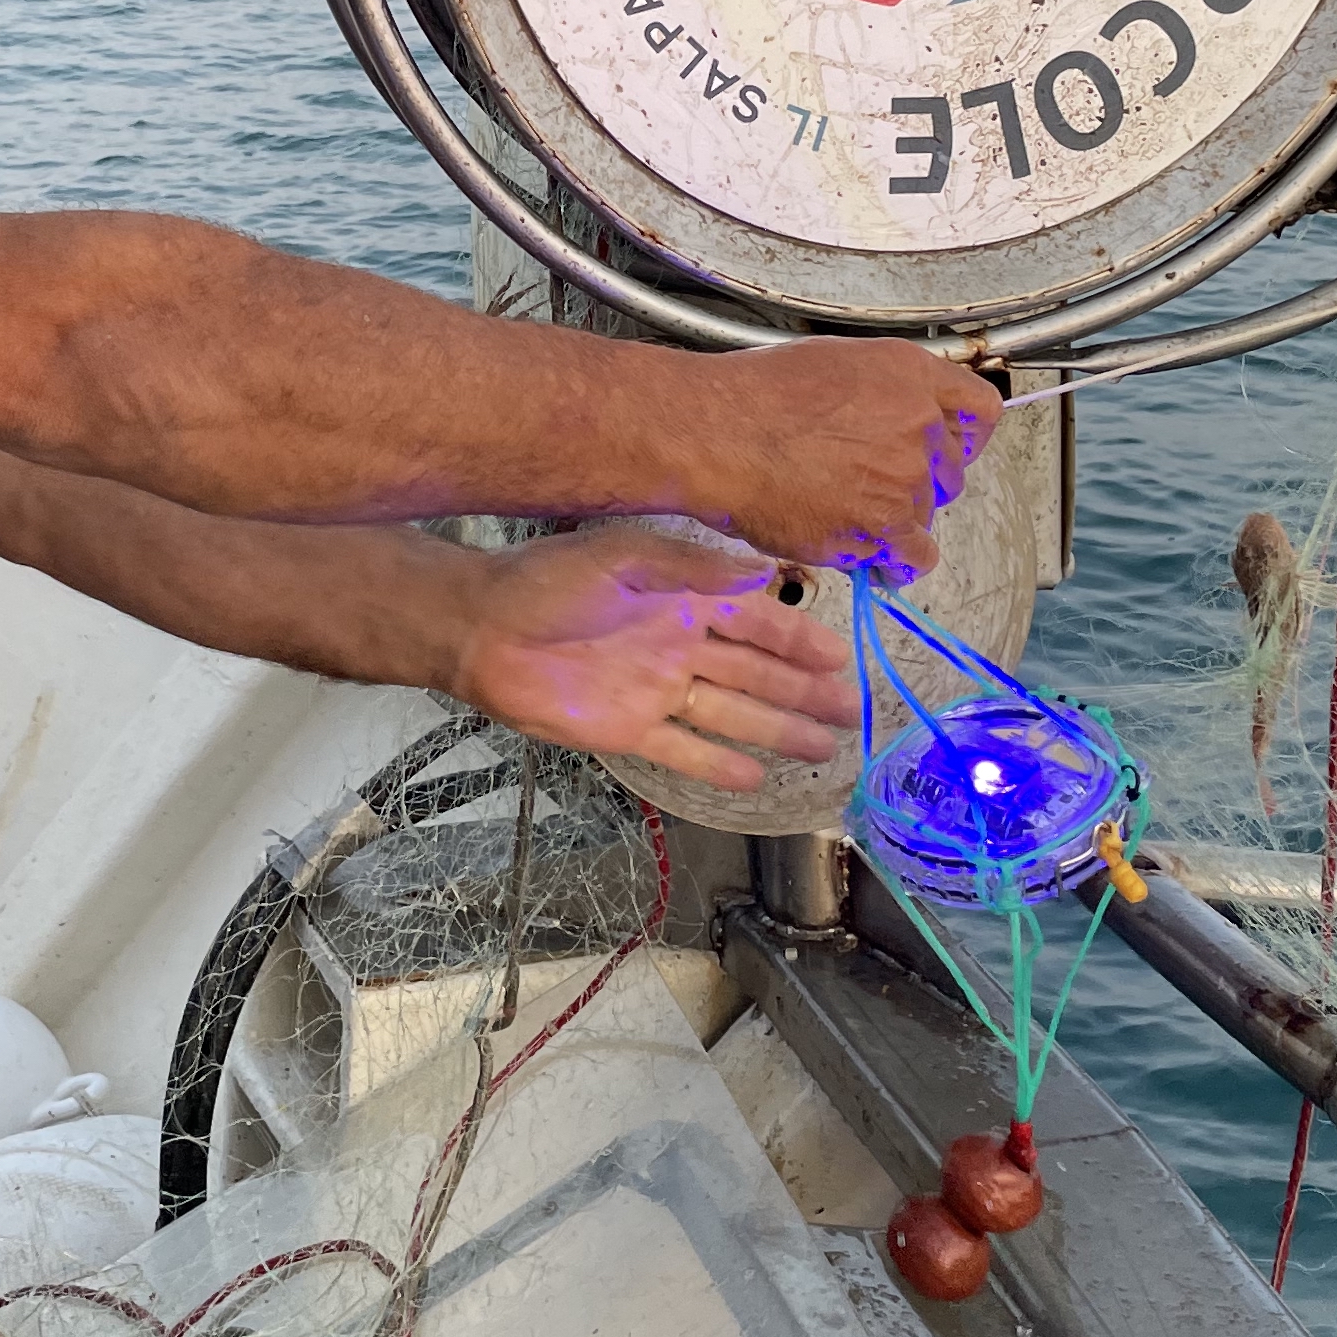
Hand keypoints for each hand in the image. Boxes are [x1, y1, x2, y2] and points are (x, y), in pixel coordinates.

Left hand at [448, 529, 849, 791]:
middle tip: (853, 712)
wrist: (482, 630)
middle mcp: (679, 646)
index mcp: (683, 599)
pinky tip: (756, 779)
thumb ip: (695, 567)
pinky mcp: (628, 730)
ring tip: (824, 748)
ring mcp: (657, 691)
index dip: (800, 642)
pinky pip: (684, 750)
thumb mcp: (627, 557)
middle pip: (756, 674)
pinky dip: (719, 765)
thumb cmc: (551, 581)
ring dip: (778, 731)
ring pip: (732, 715)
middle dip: (805, 693)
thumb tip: (766, 572)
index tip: (841, 660)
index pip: (758, 622)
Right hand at [697, 339, 1001, 580]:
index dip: (960, 438)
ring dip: (893, 521)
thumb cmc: (751, 397)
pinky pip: (915, 555)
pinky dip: (895, 562)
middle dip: (917, 483)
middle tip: (868, 485)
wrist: (718, 433)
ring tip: (841, 514)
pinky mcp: (887, 522)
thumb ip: (878, 394)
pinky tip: (867, 556)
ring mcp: (907, 473)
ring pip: (925, 514)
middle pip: (951, 470)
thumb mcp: (831, 365)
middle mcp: (920, 420)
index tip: (942, 452)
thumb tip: (887, 422)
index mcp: (910, 373)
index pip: (980, 410)